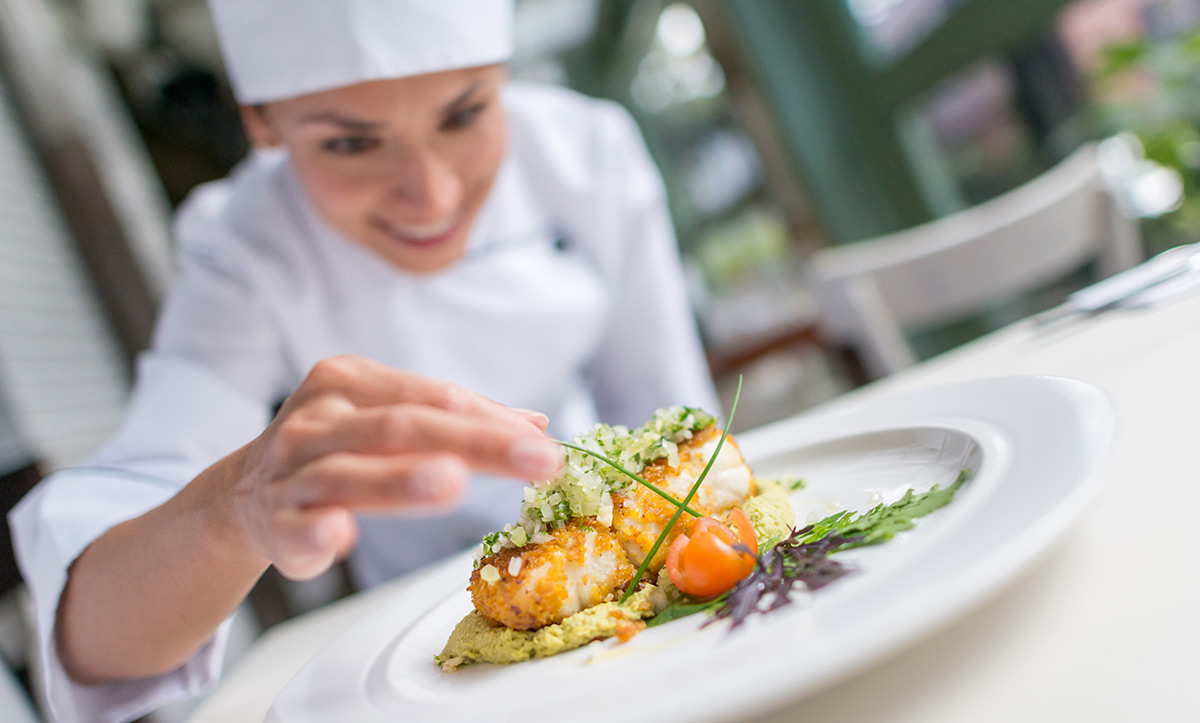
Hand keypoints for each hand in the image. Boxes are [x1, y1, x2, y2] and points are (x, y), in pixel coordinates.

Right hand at [215, 355, 560, 579]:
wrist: (243, 494)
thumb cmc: (334, 449)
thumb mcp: (388, 418)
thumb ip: (457, 421)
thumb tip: (536, 426)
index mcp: (350, 381)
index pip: (434, 397)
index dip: (492, 420)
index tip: (545, 444)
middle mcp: (319, 419)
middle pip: (403, 426)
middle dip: (475, 442)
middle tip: (533, 459)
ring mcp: (292, 470)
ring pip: (350, 472)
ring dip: (400, 479)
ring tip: (451, 483)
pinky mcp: (276, 522)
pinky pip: (298, 524)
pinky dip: (318, 530)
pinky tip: (340, 533)